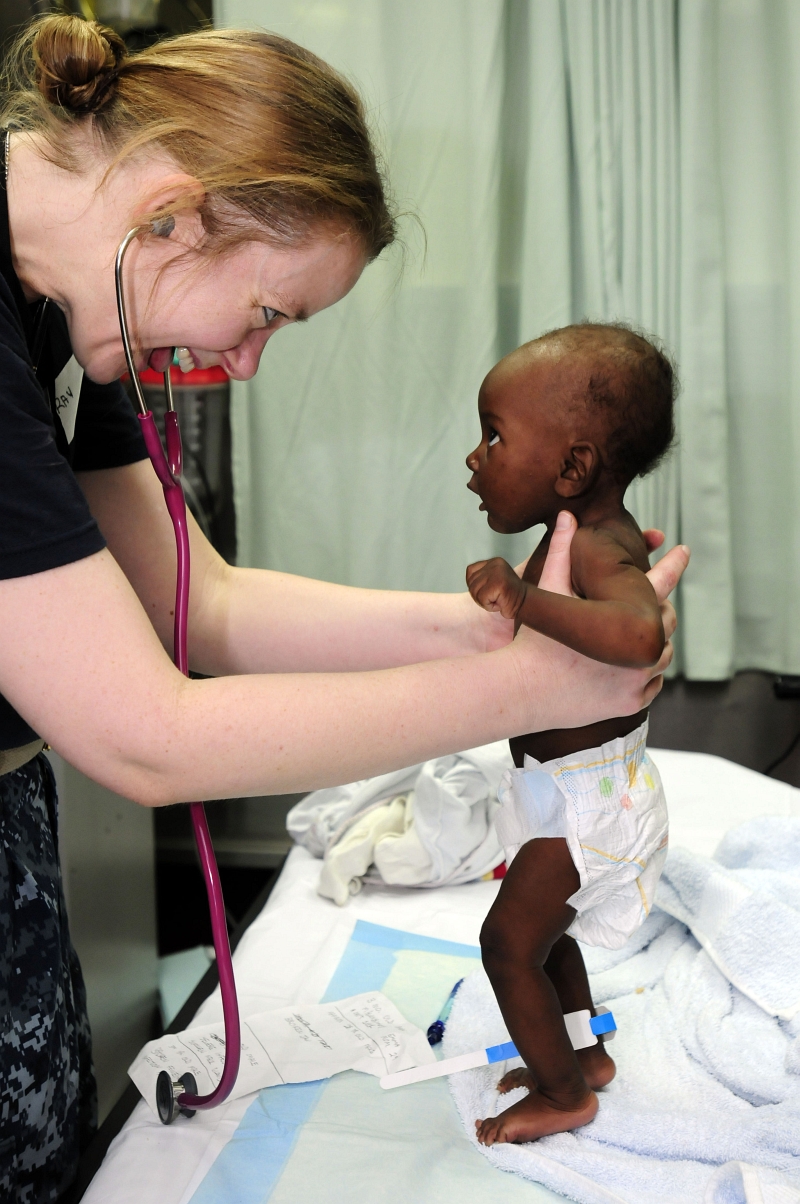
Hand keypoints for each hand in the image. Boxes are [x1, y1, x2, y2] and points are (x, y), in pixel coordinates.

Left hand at [467, 557, 526, 619]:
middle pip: (471, 583)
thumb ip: (482, 577)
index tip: (487, 591)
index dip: (474, 584)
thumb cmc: (507, 596)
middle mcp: (495, 564)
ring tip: (497, 600)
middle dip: (479, 595)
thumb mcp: (493, 580)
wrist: (525, 604)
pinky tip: (500, 603)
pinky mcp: (498, 584)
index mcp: (494, 561)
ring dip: (484, 601)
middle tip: (493, 597)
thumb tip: (469, 581)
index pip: (470, 571)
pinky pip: (482, 598)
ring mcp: (497, 573)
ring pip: (474, 591)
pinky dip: (489, 606)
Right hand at [508, 514, 688, 725]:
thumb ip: (560, 552)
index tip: (683, 549)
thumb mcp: (546, 592)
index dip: (674, 563)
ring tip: (637, 636)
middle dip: (657, 611)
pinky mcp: (630, 703)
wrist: (521, 690)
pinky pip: (653, 685)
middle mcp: (636, 650)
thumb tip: (566, 515)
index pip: (660, 583)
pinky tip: (633, 666)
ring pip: (663, 655)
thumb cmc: (533, 640)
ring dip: (655, 643)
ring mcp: (635, 678)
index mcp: (622, 618)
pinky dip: (647, 674)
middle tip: (646, 606)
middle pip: (666, 621)